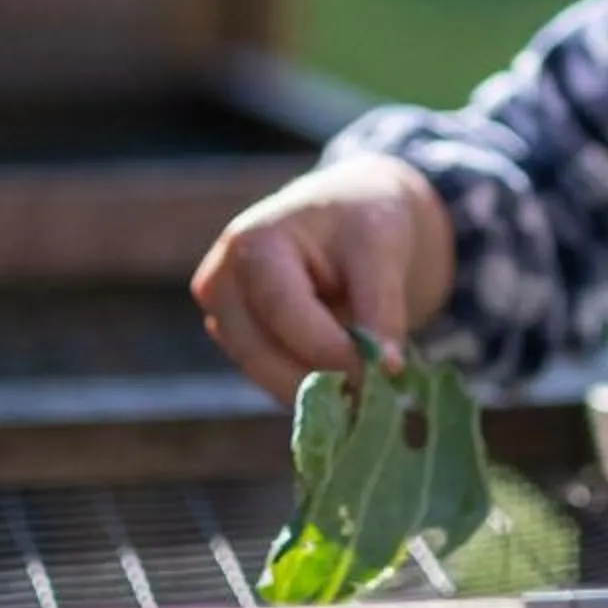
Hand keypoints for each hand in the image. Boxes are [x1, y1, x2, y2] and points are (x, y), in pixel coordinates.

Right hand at [189, 155, 457, 405]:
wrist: (353, 214)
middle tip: (377, 394)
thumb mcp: (382, 250)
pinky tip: (346, 378)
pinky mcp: (238, 342)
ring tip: (369, 385)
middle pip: (262, 354)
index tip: (379, 373)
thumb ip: (381, 309)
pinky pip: (272, 380)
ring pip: (265, 377)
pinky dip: (310, 387)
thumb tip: (386, 369)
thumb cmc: (363, 220)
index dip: (330, 349)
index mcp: (251, 244)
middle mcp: (221, 282)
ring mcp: (223, 316)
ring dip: (317, 390)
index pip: (282, 312)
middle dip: (321, 379)